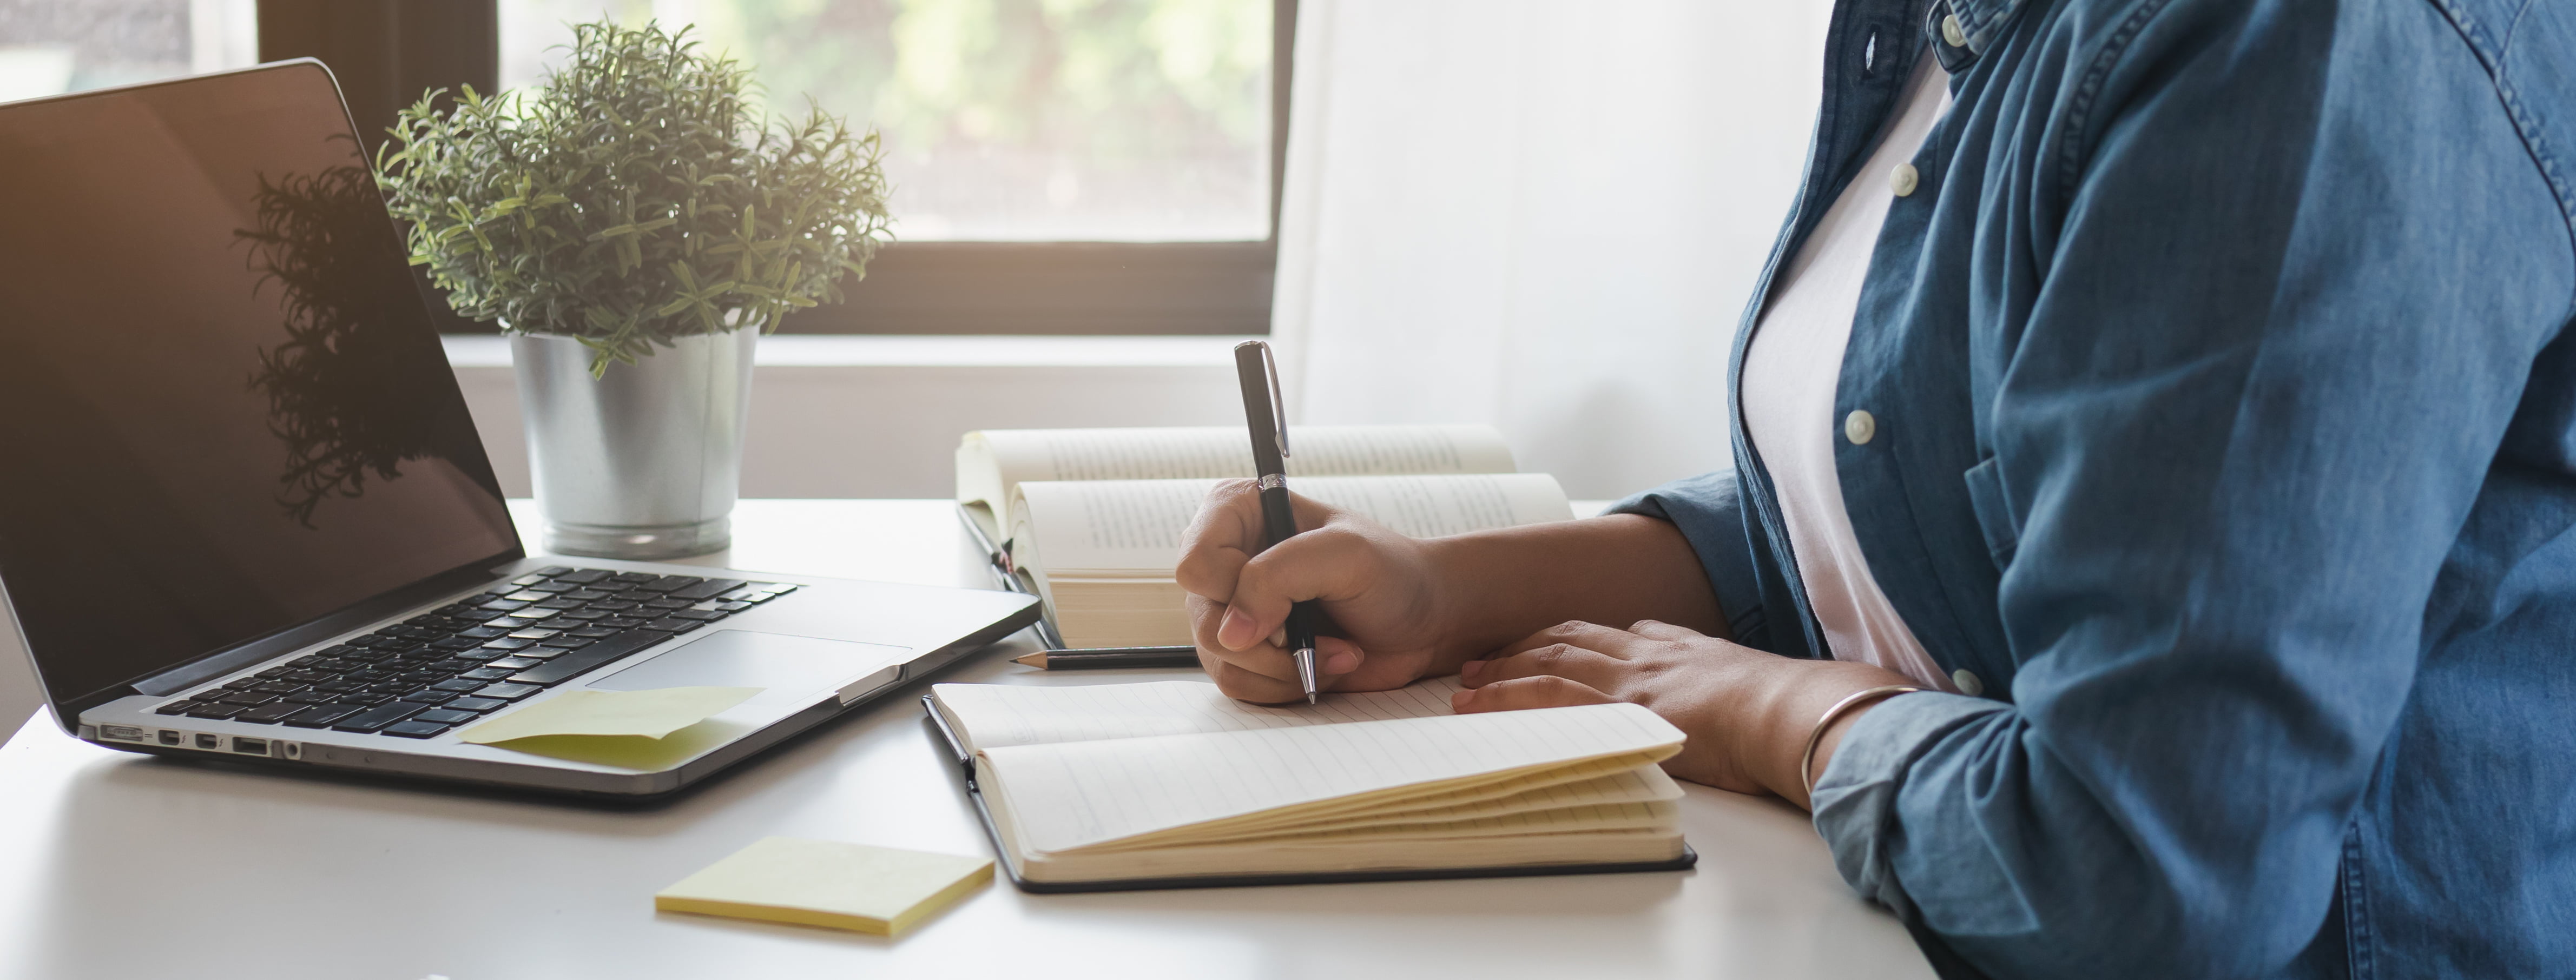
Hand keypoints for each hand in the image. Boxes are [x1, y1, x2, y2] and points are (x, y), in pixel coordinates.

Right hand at [1174, 480, 1464, 702]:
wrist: (1424, 621)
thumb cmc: (1393, 574)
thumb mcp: (1345, 555)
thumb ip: (1280, 576)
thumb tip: (1230, 632)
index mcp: (1238, 513)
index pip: (1196, 563)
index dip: (1237, 591)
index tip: (1289, 602)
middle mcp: (1226, 560)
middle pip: (1205, 620)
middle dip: (1271, 641)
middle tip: (1319, 631)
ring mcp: (1232, 611)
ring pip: (1221, 660)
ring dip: (1286, 667)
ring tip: (1337, 650)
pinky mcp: (1248, 653)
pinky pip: (1240, 685)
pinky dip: (1286, 686)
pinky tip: (1325, 666)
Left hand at [1455, 619, 1915, 803]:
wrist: (1793, 712)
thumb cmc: (1783, 708)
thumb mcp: (1742, 679)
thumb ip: (1709, 674)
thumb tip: (1695, 682)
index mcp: (1675, 647)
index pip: (1607, 634)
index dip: (1564, 641)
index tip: (1538, 647)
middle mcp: (1646, 653)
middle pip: (1567, 641)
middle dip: (1521, 649)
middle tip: (1480, 661)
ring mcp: (1630, 677)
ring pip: (1548, 664)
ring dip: (1501, 673)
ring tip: (1465, 685)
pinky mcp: (1618, 706)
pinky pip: (1548, 697)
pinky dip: (1508, 698)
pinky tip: (1479, 706)